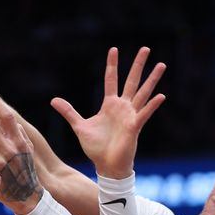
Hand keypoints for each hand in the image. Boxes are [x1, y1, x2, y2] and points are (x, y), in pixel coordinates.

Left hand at [51, 47, 165, 178]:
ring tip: (161, 65)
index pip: (111, 80)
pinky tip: (161, 96)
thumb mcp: (79, 126)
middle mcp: (122, 107)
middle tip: (145, 48)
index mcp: (110, 105)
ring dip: (152, 80)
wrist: (106, 165)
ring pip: (142, 93)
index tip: (113, 50)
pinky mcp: (134, 127)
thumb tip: (53, 100)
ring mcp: (130, 116)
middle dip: (138, 65)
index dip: (112, 65)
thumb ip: (69, 112)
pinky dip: (152, 105)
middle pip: (131, 81)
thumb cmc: (96, 147)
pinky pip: (144, 114)